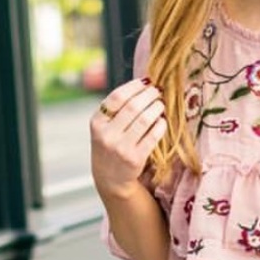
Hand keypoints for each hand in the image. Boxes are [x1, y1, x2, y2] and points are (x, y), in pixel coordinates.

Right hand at [89, 78, 166, 201]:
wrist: (110, 178)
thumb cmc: (110, 146)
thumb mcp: (104, 127)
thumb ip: (117, 109)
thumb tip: (143, 83)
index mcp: (97, 123)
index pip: (117, 97)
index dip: (134, 86)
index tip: (146, 81)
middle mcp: (107, 135)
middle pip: (133, 106)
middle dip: (149, 95)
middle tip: (158, 91)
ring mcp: (121, 147)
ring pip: (145, 119)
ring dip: (157, 108)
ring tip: (160, 104)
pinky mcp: (135, 158)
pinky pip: (153, 135)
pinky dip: (161, 125)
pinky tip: (162, 121)